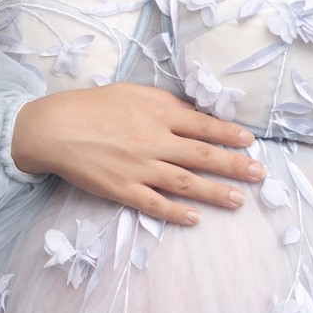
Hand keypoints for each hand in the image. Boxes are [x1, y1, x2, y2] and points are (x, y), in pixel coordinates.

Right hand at [10, 82, 264, 224]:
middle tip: (259, 175)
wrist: (53, 128)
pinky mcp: (122, 189)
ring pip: (185, 182)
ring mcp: (139, 167)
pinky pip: (154, 204)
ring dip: (214, 193)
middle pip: (203, 156)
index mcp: (157, 113)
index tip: (249, 142)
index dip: (229, 134)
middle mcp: (153, 141)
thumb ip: (164, 104)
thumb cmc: (92, 106)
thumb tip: (194, 115)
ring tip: (238, 200)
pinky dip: (176, 213)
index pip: (203, 125)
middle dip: (234, 166)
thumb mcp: (132, 92)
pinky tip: (195, 219)